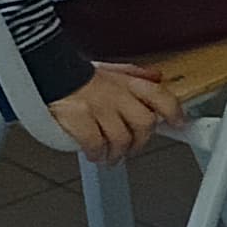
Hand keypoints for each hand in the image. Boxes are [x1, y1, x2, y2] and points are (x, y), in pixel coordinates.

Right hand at [48, 64, 182, 163]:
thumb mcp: (111, 69)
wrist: (47, 73)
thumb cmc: (78, 75)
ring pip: (122, 138)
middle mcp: (117, 95)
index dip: (174, 112)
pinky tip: (95, 154)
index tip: (179, 124)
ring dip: (118, 153)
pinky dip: (97, 153)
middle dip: (141, 141)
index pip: (160, 96)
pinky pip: (96, 143)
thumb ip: (135, 74)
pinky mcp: (80, 119)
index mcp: (128, 83)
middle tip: (133, 149)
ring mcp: (99, 108)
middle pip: (145, 124)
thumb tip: (158, 76)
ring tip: (113, 157)